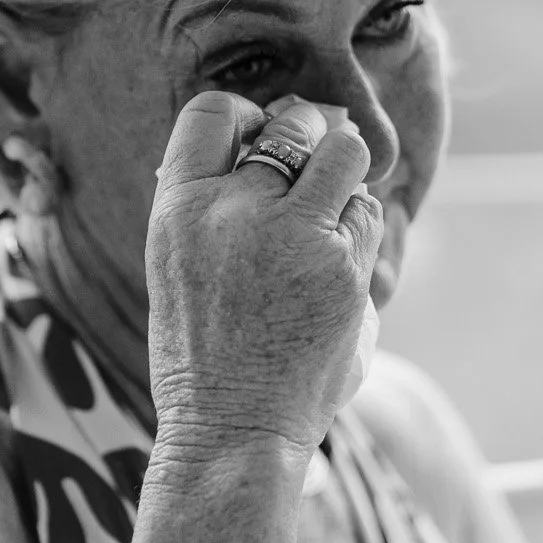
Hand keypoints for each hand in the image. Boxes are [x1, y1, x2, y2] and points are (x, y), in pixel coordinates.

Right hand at [146, 93, 384, 462]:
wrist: (230, 430)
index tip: (258, 138)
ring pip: (345, 153)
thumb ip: (208, 206)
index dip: (246, 115)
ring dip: (346, 175)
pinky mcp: (339, 264)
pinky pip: (367, 213)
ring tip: (331, 213)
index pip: (211, 112)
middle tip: (314, 167)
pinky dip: (360, 230)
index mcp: (176, 208)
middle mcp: (229, 210)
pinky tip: (338, 266)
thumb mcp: (176, 268)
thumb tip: (261, 140)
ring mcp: (288, 233)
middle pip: (292, 124)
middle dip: (312, 136)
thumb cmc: (203, 355)